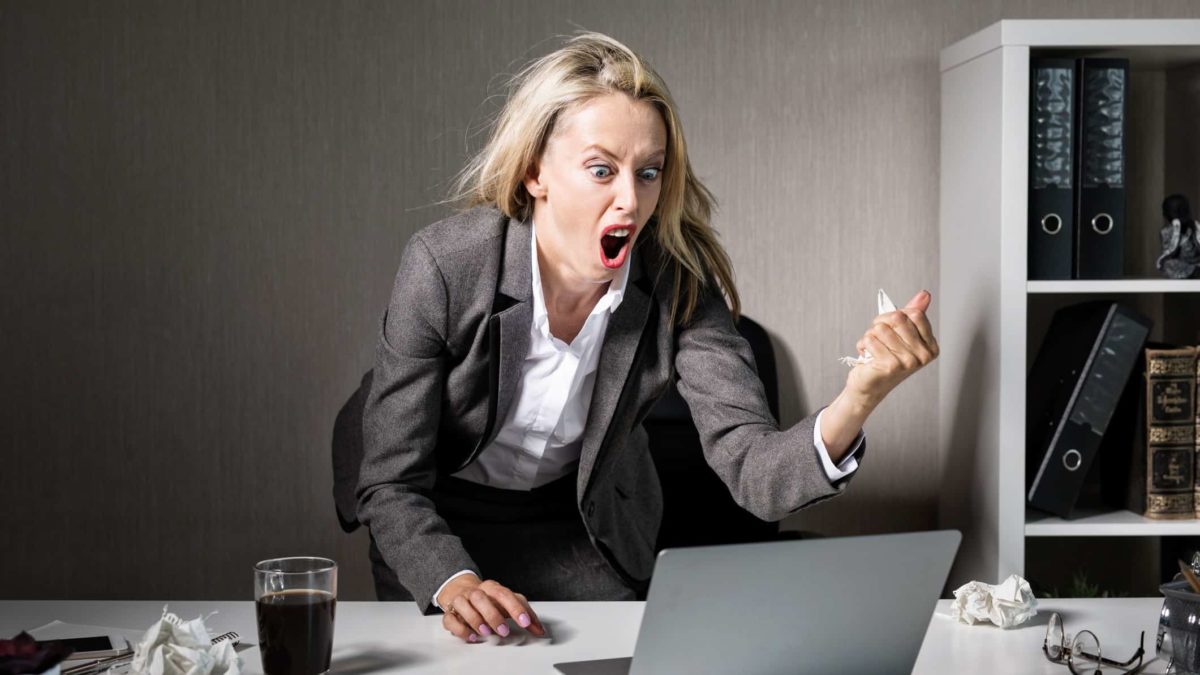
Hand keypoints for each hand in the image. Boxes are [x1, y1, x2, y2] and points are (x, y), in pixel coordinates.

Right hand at [438, 573, 545, 642]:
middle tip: (504, 631)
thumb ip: (525, 614)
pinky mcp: (450, 612)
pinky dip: (460, 628)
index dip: (515, 608)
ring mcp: (461, 601)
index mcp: (492, 588)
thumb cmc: (488, 599)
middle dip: (493, 615)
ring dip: (475, 620)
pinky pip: (450, 619)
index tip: (525, 622)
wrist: (460, 590)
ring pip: (464, 605)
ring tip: (486, 633)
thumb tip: (539, 629)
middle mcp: (475, 592)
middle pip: (481, 598)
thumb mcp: (508, 603)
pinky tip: (471, 636)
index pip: (504, 594)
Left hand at [846, 290, 938, 406]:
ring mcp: (909, 362)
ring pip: (881, 328)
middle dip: (880, 323)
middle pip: (897, 318)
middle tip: (878, 337)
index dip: (896, 315)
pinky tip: (868, 356)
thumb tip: (925, 294)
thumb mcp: (901, 334)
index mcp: (931, 346)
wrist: (869, 386)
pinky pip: (870, 339)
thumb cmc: (884, 359)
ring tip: (874, 349)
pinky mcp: (891, 366)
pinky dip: (863, 344)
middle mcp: (923, 355)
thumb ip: (913, 314)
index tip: (890, 327)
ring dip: (870, 336)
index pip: (915, 313)